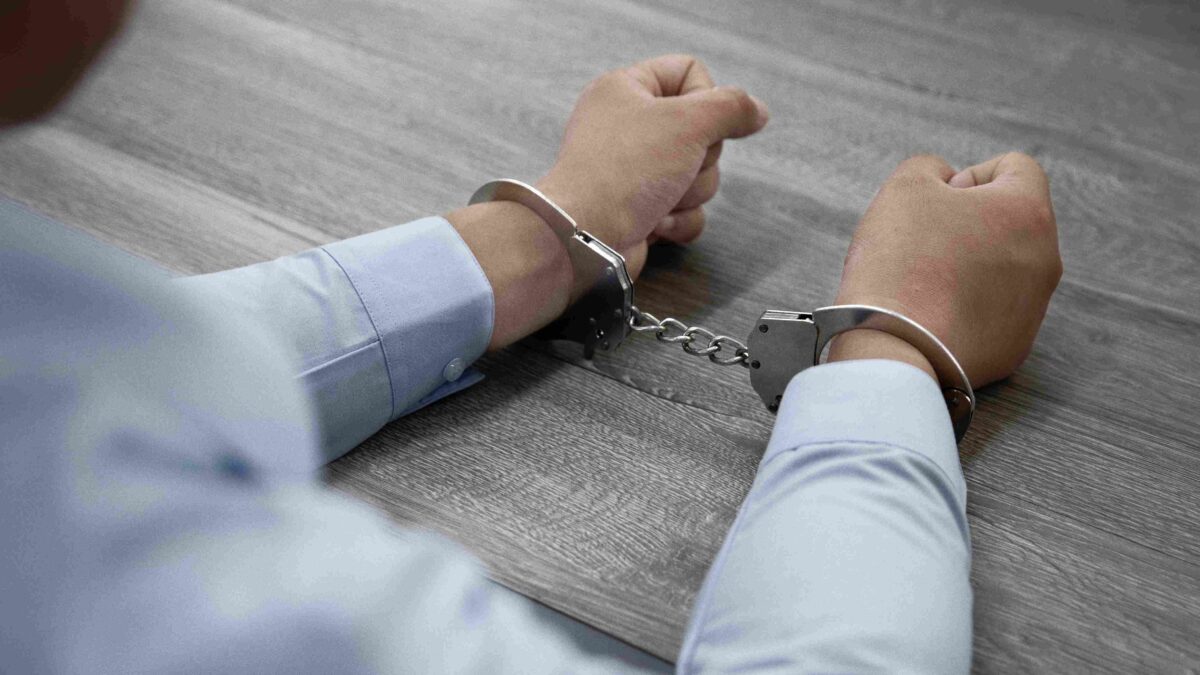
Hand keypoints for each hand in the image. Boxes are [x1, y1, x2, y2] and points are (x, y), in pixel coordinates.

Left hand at [537, 54, 768, 283]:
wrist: (586, 238)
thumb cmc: (622, 173)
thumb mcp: (687, 122)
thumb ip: (731, 108)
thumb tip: (756, 110)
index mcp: (626, 89)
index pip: (689, 72)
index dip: (706, 98)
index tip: (695, 122)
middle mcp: (628, 126)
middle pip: (702, 131)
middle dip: (700, 159)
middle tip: (676, 166)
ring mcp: (634, 170)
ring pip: (698, 174)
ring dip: (690, 193)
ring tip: (659, 199)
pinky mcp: (641, 209)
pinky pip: (687, 210)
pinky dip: (680, 220)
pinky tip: (655, 222)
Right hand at [828, 153, 1062, 386]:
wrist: (895, 348)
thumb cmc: (900, 261)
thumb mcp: (905, 187)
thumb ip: (931, 168)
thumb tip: (949, 184)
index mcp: (1028, 211)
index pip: (1016, 168)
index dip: (970, 176)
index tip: (938, 203)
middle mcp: (1045, 259)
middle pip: (1011, 222)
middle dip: (970, 224)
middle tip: (923, 243)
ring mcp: (1034, 308)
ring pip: (1004, 269)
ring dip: (969, 266)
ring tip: (924, 283)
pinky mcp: (1015, 348)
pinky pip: (994, 313)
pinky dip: (966, 308)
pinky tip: (931, 316)